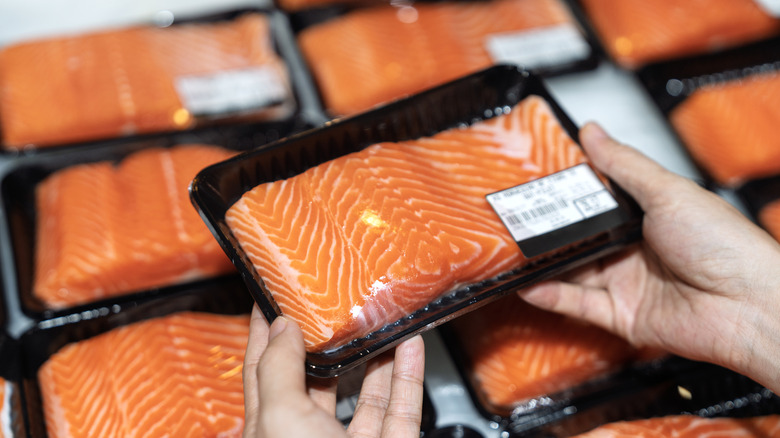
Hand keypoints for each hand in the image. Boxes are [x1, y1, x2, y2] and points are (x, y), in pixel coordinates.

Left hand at [242, 305, 425, 437]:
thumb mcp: (279, 418)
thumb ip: (280, 369)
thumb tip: (279, 326)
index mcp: (270, 429)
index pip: (263, 370)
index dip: (262, 334)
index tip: (267, 298)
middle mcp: (308, 437)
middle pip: (316, 379)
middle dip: (326, 341)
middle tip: (334, 304)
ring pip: (364, 392)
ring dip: (375, 354)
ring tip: (380, 320)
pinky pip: (400, 409)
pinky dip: (407, 376)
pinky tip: (410, 347)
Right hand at [519, 123, 779, 392]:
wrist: (748, 305)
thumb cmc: (725, 245)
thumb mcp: (668, 191)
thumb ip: (625, 164)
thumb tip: (594, 131)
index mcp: (649, 215)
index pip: (597, 201)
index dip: (569, 194)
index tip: (538, 183)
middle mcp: (636, 249)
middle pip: (581, 238)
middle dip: (550, 230)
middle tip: (518, 218)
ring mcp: (628, 283)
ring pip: (575, 272)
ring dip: (545, 264)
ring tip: (515, 251)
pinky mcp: (623, 316)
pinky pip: (580, 305)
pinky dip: (553, 296)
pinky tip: (531, 285)